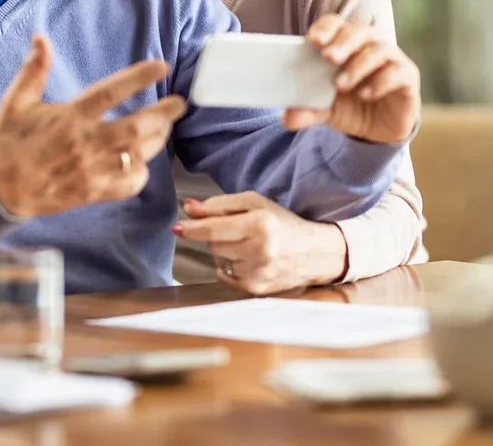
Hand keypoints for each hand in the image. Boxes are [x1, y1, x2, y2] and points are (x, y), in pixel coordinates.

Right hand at [0, 35, 187, 217]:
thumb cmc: (7, 143)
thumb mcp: (15, 102)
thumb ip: (33, 70)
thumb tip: (40, 38)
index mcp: (68, 117)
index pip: (110, 92)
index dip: (138, 77)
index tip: (161, 66)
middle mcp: (84, 143)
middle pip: (136, 126)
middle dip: (164, 114)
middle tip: (180, 103)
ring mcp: (91, 170)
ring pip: (137, 154)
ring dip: (157, 140)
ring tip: (165, 127)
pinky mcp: (92, 193)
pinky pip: (128, 185)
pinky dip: (140, 173)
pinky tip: (141, 161)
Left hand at [172, 192, 348, 294]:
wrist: (315, 253)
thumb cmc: (282, 223)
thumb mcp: (255, 204)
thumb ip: (220, 205)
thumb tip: (189, 208)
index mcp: (260, 224)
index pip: (214, 228)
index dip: (193, 228)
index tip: (177, 227)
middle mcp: (259, 250)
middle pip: (213, 244)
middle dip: (219, 235)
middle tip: (241, 230)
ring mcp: (257, 273)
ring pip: (218, 260)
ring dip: (227, 251)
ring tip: (251, 246)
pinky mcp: (256, 289)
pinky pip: (225, 276)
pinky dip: (232, 267)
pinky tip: (251, 260)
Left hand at [283, 16, 420, 143]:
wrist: (378, 131)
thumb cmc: (350, 107)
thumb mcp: (325, 110)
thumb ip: (308, 111)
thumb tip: (287, 118)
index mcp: (345, 44)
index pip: (336, 24)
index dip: (325, 28)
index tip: (312, 41)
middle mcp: (370, 45)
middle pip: (359, 31)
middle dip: (342, 42)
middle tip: (328, 57)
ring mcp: (391, 59)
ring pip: (379, 49)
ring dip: (358, 65)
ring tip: (340, 84)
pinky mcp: (408, 77)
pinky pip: (398, 72)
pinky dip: (380, 81)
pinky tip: (365, 94)